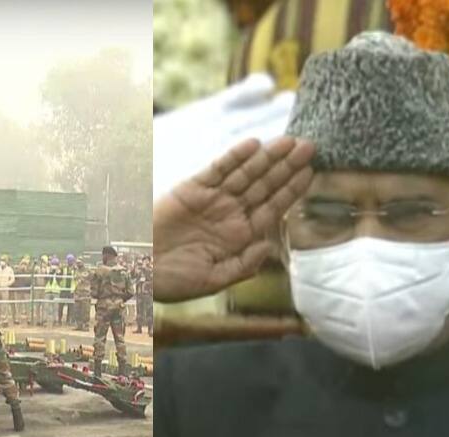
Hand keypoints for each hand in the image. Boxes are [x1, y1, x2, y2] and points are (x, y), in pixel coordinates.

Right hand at [153, 136, 314, 302]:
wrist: (137, 270)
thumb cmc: (174, 282)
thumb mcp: (214, 281)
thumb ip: (243, 265)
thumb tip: (269, 247)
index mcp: (239, 236)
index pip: (272, 209)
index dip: (291, 190)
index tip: (310, 173)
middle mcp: (229, 215)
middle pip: (264, 186)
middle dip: (286, 167)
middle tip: (309, 147)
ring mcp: (212, 200)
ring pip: (245, 174)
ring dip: (267, 158)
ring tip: (289, 142)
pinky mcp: (192, 189)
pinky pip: (217, 169)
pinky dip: (234, 157)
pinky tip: (253, 145)